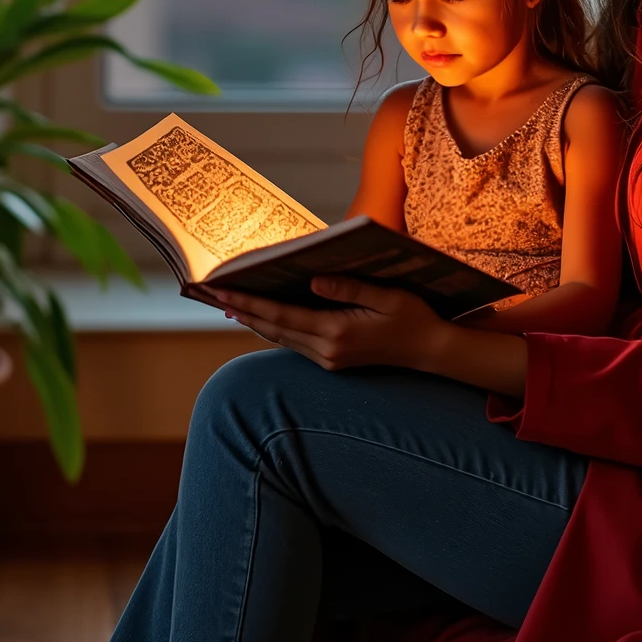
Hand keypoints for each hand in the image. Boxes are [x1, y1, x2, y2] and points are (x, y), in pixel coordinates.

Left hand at [221, 277, 448, 373]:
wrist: (430, 351)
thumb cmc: (413, 317)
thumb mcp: (387, 295)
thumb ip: (349, 287)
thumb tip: (313, 279)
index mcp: (337, 332)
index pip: (281, 315)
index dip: (249, 303)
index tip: (222, 291)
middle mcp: (328, 350)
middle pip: (273, 328)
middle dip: (242, 310)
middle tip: (211, 294)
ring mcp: (329, 359)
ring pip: (280, 338)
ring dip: (254, 321)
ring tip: (229, 304)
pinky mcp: (333, 361)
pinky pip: (294, 343)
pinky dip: (274, 328)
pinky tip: (262, 318)